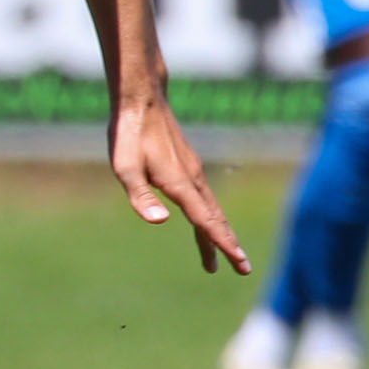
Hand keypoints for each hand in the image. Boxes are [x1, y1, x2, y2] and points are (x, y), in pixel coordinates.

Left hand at [112, 92, 249, 275]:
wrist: (141, 99)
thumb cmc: (129, 134)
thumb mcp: (125, 167)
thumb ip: (140, 195)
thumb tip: (159, 221)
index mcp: (179, 183)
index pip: (205, 220)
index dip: (222, 244)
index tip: (239, 262)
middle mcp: (192, 179)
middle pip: (215, 218)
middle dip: (229, 245)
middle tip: (243, 269)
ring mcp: (191, 171)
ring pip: (211, 208)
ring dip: (219, 233)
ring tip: (223, 256)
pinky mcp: (187, 166)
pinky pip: (204, 198)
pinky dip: (210, 216)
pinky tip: (205, 222)